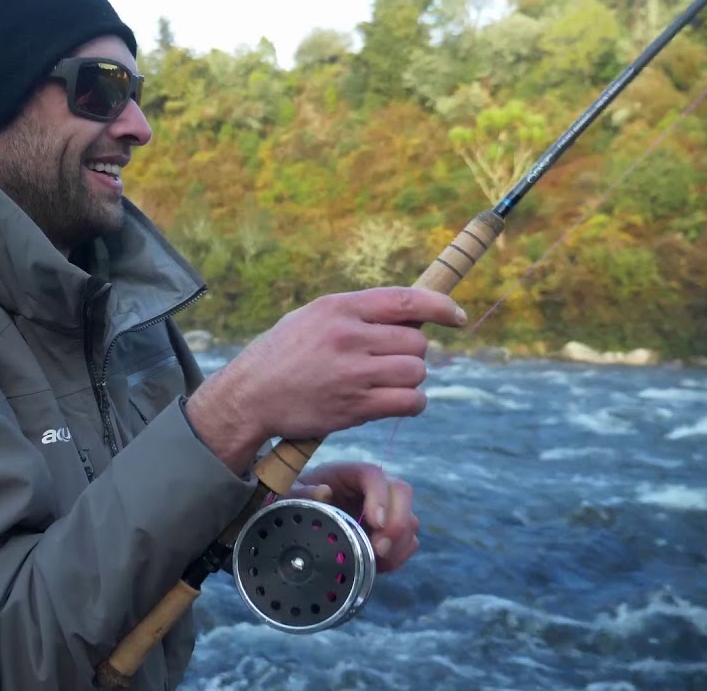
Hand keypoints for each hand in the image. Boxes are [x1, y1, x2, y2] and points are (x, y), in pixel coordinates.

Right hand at [187, 287, 465, 471]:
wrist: (249, 396)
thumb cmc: (281, 356)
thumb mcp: (311, 318)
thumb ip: (355, 313)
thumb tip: (408, 315)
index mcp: (339, 307)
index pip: (406, 300)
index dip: (440, 307)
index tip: (457, 317)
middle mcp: (348, 336)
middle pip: (416, 342)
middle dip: (412, 353)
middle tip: (390, 362)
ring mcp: (353, 373)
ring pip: (416, 371)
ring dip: (410, 379)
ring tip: (386, 383)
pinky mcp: (355, 407)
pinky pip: (410, 402)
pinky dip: (411, 403)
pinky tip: (394, 403)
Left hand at [287, 461, 418, 572]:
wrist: (305, 518)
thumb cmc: (298, 501)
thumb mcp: (291, 495)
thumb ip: (301, 493)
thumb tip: (323, 492)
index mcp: (348, 473)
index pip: (373, 474)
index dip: (379, 496)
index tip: (374, 521)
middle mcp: (373, 487)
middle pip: (402, 492)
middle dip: (396, 522)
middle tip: (378, 548)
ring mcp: (386, 509)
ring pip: (409, 519)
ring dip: (397, 543)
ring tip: (374, 558)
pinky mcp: (390, 531)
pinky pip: (408, 542)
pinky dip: (397, 556)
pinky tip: (376, 563)